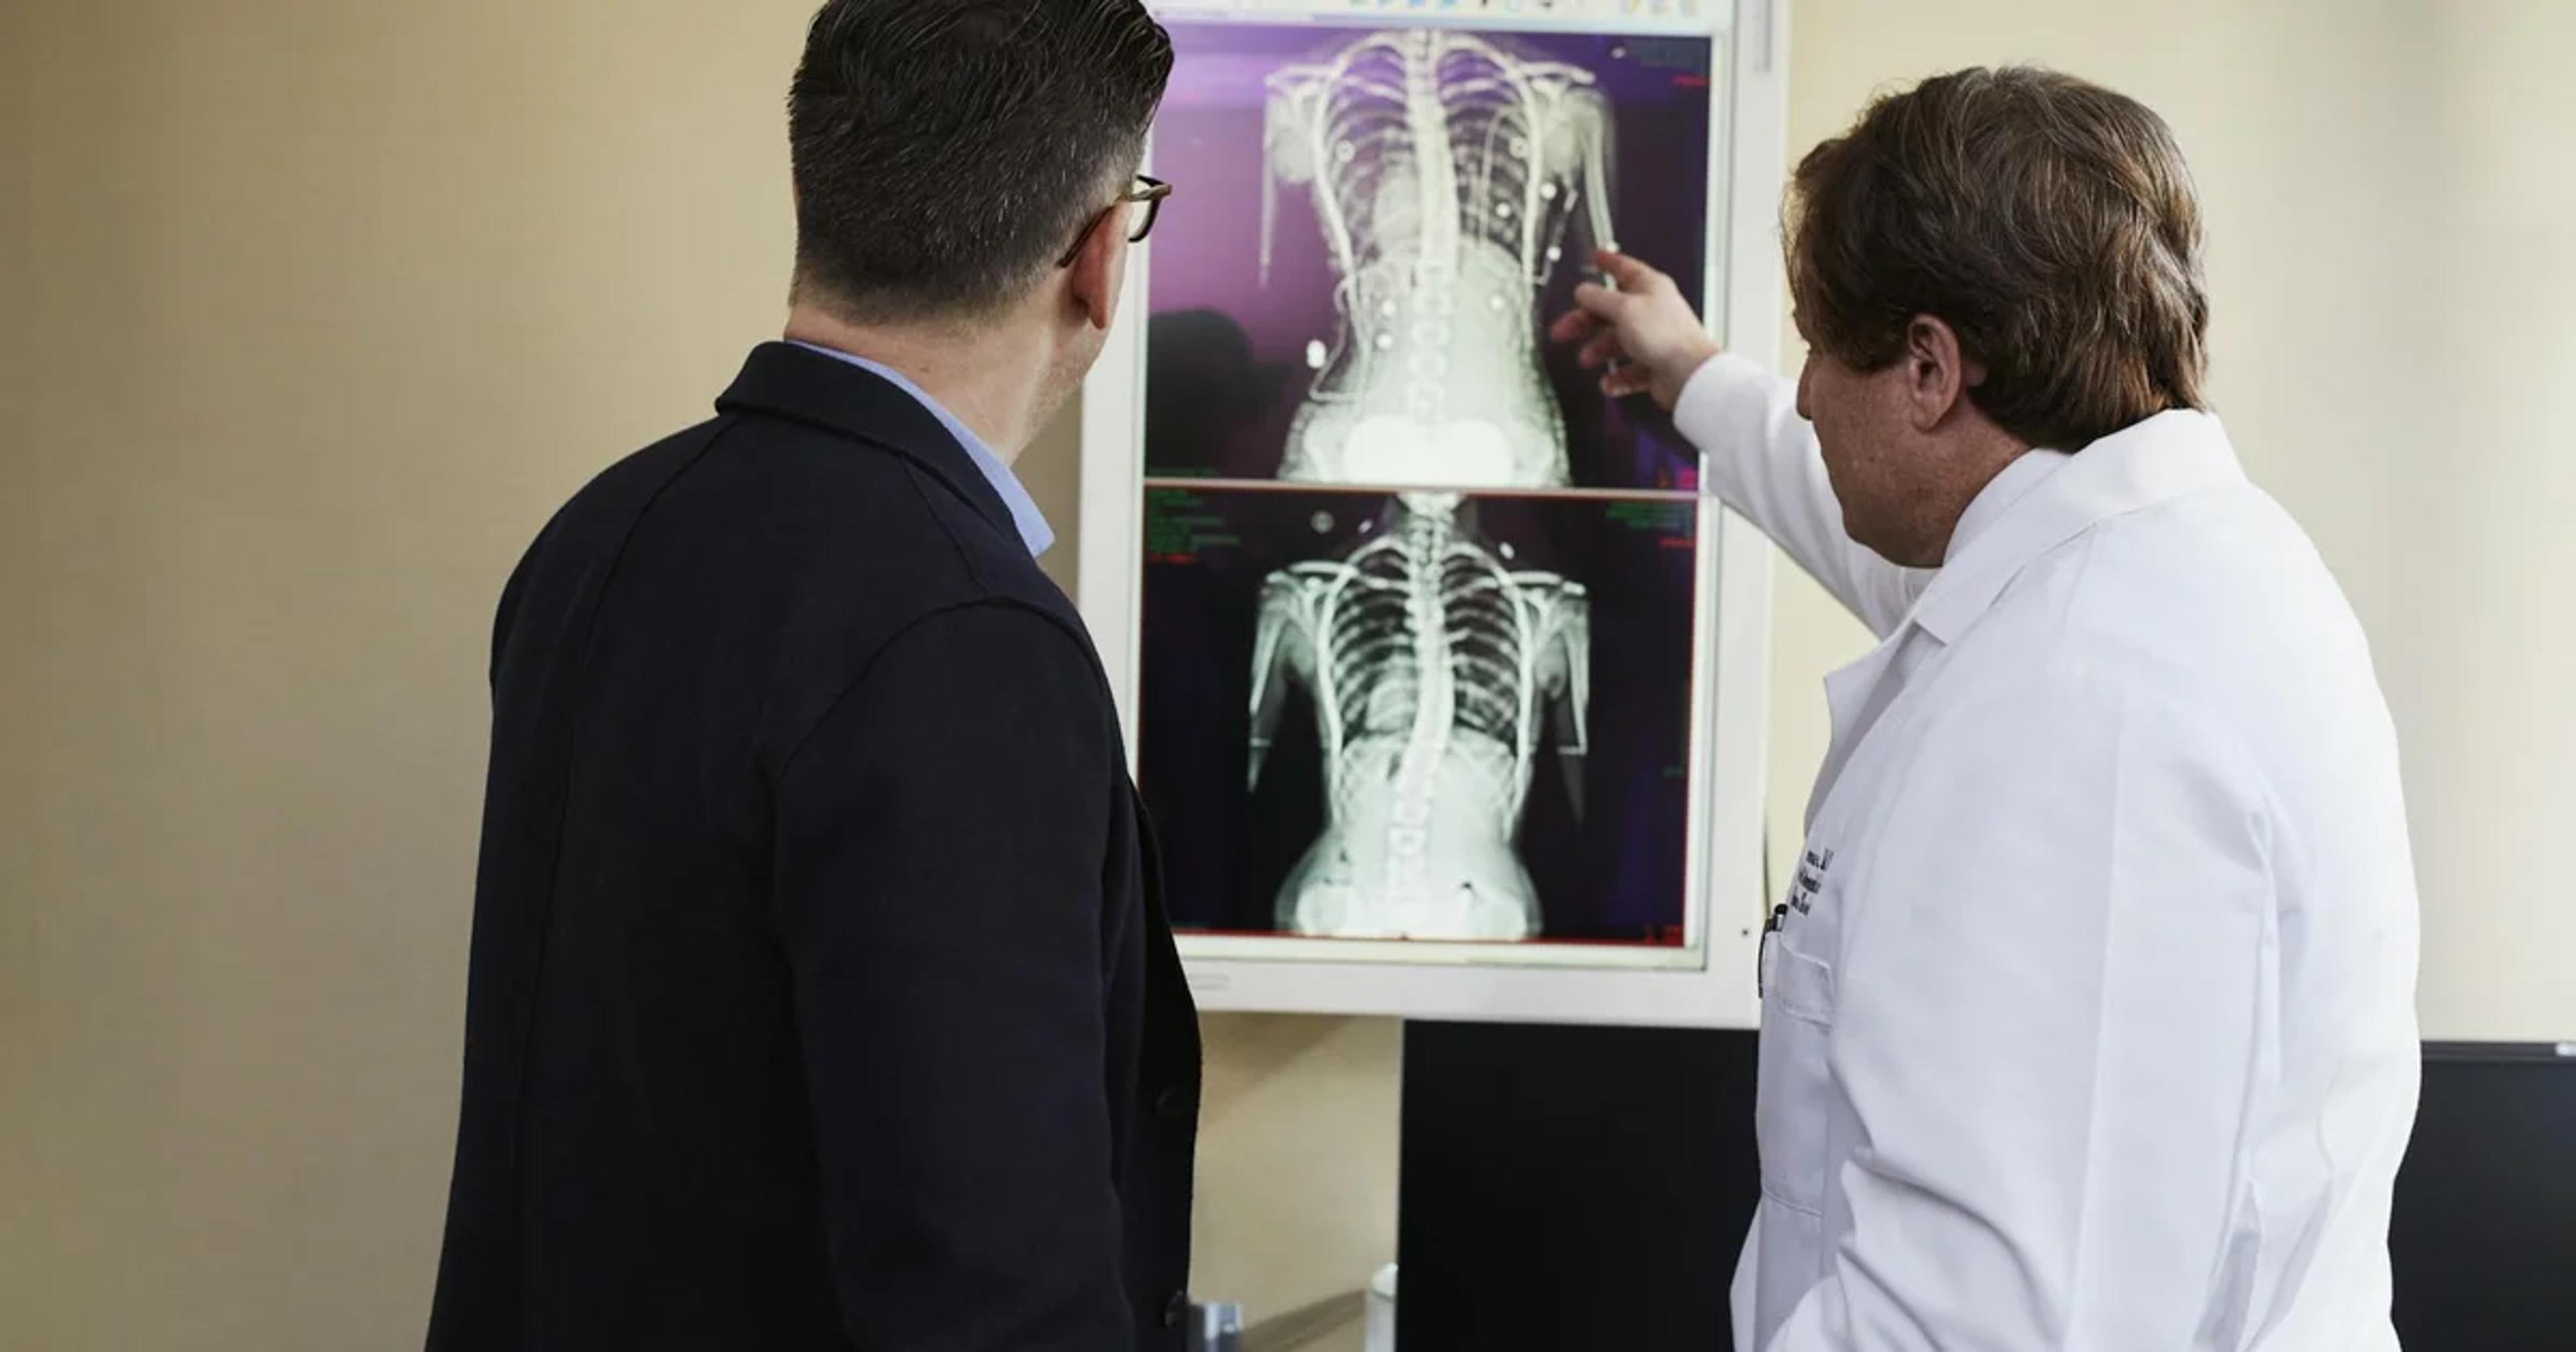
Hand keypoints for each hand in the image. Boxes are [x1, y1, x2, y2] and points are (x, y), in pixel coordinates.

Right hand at [1549, 248, 1722, 411]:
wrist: (1687, 374)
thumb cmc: (1665, 336)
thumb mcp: (1623, 309)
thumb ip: (1598, 298)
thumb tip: (1583, 291)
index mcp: (1650, 288)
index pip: (1624, 268)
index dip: (1608, 262)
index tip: (1595, 257)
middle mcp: (1652, 311)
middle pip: (1611, 311)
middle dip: (1584, 321)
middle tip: (1562, 330)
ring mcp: (1654, 339)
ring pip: (1617, 342)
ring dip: (1599, 351)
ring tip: (1587, 359)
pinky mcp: (1655, 365)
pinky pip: (1629, 371)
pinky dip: (1617, 377)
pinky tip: (1609, 381)